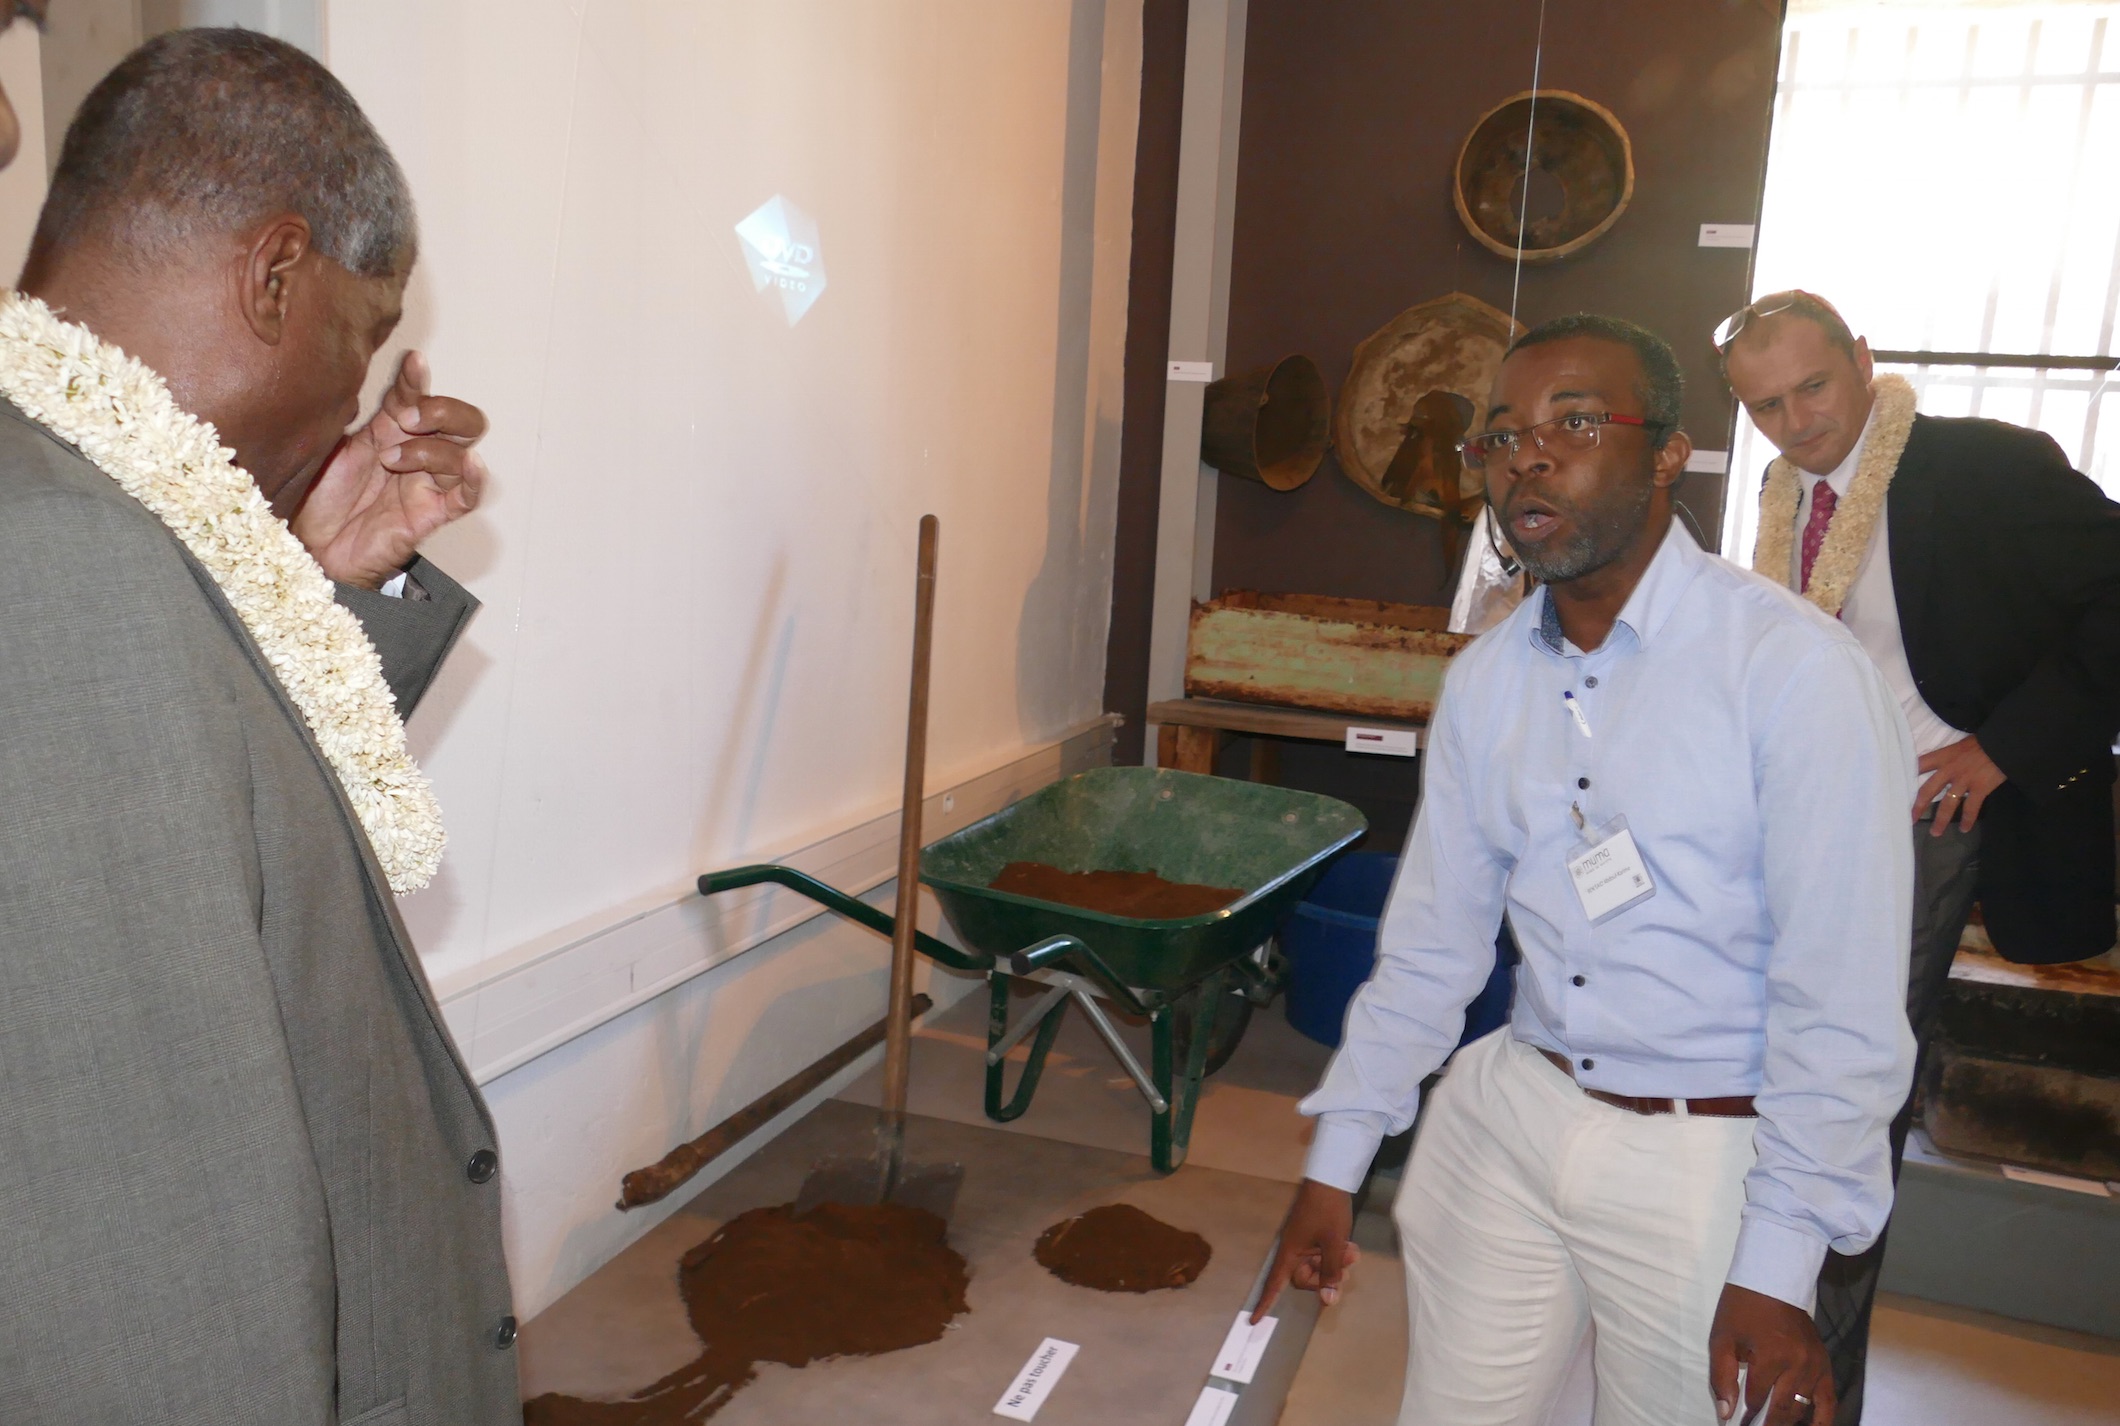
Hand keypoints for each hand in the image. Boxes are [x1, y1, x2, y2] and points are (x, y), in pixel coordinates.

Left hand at [292, 351, 488, 588]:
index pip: (416, 396)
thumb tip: (347, 374)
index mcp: (389, 433)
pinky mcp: (431, 515)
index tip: (413, 363)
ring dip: (428, 451)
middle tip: (407, 419)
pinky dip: (475, 480)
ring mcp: (426, 484)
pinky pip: (466, 497)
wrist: (311, 547)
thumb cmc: (317, 500)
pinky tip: (472, 465)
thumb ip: (344, 415)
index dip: (417, 379)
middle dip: (440, 412)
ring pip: (460, 454)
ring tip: (390, 461)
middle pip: (460, 422)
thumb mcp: (326, 446)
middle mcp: (415, 455)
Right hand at [1252, 1179, 1359, 1322]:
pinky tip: (1350, 1245)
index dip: (1265, 1303)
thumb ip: (1330, 1272)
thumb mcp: (1334, 1243)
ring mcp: (1304, 1242)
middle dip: (1327, 1277)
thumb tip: (1327, 1301)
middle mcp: (1294, 1250)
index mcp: (1291, 1253)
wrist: (1330, 1179)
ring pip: (1318, 1266)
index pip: (1275, 1284)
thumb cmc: (1328, 1211)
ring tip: (1353, 1251)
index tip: (1254, 1321)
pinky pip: (1323, 1254)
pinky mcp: (1314, 1235)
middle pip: (1305, 1277)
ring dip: (1335, 1263)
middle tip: (1348, 1267)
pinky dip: (1336, 1254)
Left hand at [1708, 1284, 1833, 1424]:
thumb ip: (1722, 1378)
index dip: (1745, 1415)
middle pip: (1782, 1409)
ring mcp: (1815, 1366)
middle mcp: (1798, 1365)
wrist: (1772, 1280)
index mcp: (1770, 1357)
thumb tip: (1727, 1413)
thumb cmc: (1742, 1308)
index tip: (1737, 1423)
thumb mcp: (1722, 1339)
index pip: (1756, 1399)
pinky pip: (1828, 1400)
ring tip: (1772, 1424)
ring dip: (1786, 1421)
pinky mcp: (1825, 1364)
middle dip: (1766, 1424)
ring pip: (1802, 1407)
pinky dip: (1821, 1420)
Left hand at [1913, 735, 2005, 835]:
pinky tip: (1965, 829)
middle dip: (1918, 806)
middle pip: (1927, 790)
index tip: (1895, 787)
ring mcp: (1964, 780)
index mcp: (1943, 756)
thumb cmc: (1983, 742)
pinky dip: (1968, 819)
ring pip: (1948, 804)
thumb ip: (1949, 758)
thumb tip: (1942, 769)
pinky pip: (1971, 807)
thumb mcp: (1960, 746)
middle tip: (1910, 819)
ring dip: (1941, 820)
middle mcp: (1949, 770)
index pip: (1919, 765)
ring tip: (1935, 833)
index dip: (1906, 775)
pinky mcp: (1980, 788)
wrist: (2005, 743)